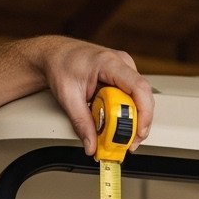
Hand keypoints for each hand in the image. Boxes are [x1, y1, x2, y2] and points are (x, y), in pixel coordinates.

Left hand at [36, 36, 153, 153]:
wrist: (54, 54)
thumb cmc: (60, 63)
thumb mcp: (68, 95)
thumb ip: (81, 123)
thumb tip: (91, 145)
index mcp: (110, 62)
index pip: (139, 88)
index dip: (144, 114)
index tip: (138, 133)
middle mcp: (122, 64)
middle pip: (143, 98)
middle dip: (139, 124)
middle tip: (127, 143)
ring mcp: (124, 70)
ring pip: (140, 101)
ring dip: (133, 121)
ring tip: (119, 134)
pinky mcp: (122, 79)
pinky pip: (132, 100)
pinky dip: (127, 116)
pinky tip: (116, 123)